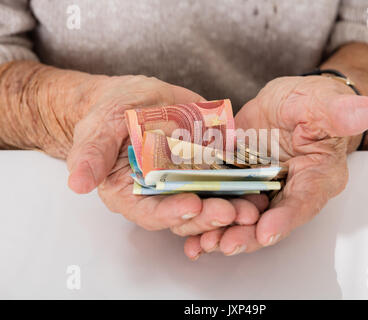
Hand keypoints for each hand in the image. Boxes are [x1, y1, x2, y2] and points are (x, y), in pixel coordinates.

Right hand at [67, 75, 263, 235]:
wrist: (135, 100)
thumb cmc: (112, 111)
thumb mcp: (99, 125)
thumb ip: (90, 154)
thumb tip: (77, 183)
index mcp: (130, 193)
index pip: (150, 211)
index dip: (171, 212)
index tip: (192, 204)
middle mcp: (161, 195)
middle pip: (187, 214)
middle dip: (211, 215)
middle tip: (235, 212)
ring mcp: (186, 183)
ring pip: (211, 202)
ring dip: (234, 207)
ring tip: (255, 205)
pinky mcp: (207, 168)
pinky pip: (227, 181)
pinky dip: (243, 185)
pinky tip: (261, 186)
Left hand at [183, 76, 367, 257]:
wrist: (286, 105)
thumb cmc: (311, 103)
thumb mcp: (322, 101)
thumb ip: (340, 111)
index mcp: (318, 174)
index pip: (306, 200)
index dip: (287, 218)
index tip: (267, 230)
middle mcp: (291, 190)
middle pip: (271, 219)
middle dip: (248, 234)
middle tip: (225, 242)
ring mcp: (263, 189)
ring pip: (245, 218)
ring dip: (224, 232)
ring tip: (203, 243)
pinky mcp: (240, 183)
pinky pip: (225, 203)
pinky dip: (208, 218)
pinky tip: (191, 233)